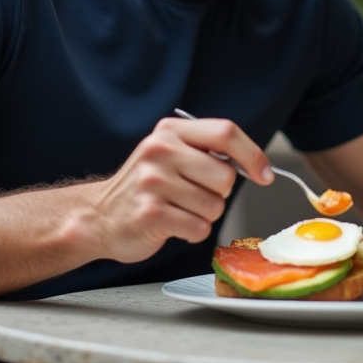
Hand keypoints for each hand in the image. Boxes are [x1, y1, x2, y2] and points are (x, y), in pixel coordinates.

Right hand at [88, 117, 272, 263]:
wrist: (99, 216)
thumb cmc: (145, 187)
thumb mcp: (171, 153)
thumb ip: (206, 151)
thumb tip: (254, 164)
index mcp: (171, 131)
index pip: (226, 132)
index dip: (252, 154)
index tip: (264, 174)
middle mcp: (160, 151)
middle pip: (225, 175)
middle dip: (219, 193)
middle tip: (195, 194)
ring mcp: (153, 182)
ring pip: (214, 205)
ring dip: (204, 214)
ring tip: (179, 209)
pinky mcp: (150, 214)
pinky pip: (198, 227)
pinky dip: (192, 231)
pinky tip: (172, 223)